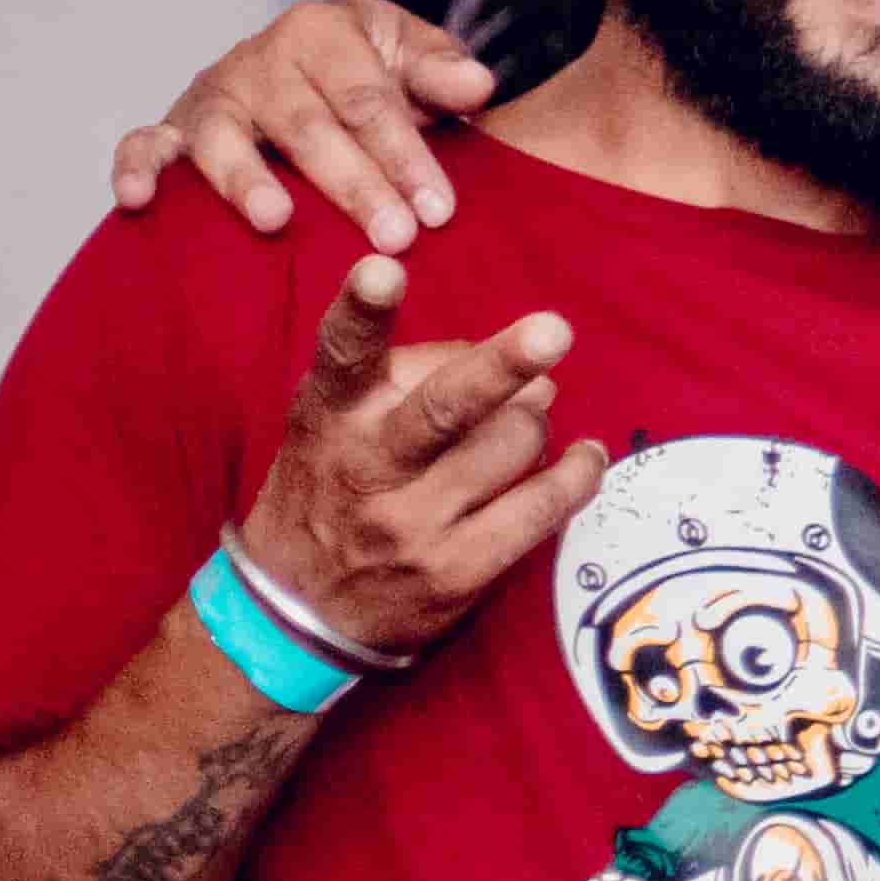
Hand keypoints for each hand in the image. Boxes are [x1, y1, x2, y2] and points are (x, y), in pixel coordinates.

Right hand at [119, 0, 495, 247]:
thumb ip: (442, 73)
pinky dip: (136, 168)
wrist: (307, 60)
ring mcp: (212, 95)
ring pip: (224, 139)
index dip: (406, 155)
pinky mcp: (172, 127)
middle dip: (354, 185)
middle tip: (393, 238)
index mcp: (323, 31)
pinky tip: (138, 202)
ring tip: (276, 221)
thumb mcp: (412, 57)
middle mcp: (260, 59)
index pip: (369, 100)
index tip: (439, 211)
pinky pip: (144, 144)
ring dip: (246, 181)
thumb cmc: (371, 70)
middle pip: (308, 127)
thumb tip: (478, 86)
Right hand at [238, 254, 606, 660]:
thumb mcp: (337, 424)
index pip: (342, 354)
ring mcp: (413, 524)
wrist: (293, 613)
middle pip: (445, 408)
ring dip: (536, 424)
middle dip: (501, 366)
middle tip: (553, 330)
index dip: (362, 310)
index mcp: (332, 416)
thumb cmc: (331, 491)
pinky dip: (577, 475)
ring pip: (513, 444)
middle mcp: (369, 468)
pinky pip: (542, 508)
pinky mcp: (455, 571)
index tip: (381, 268)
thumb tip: (529, 366)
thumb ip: (411, 376)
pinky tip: (585, 459)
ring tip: (525, 426)